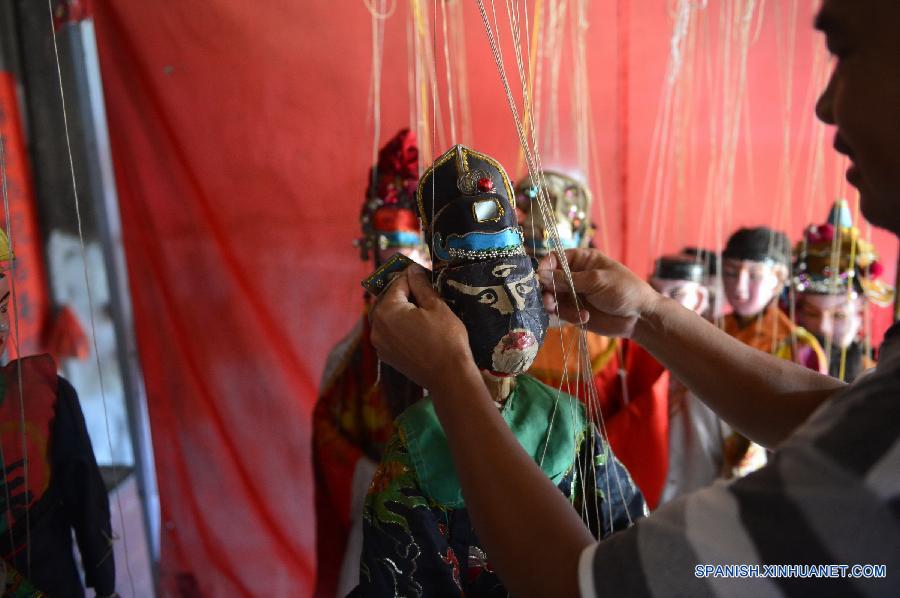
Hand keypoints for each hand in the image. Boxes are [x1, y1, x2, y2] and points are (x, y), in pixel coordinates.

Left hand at [369, 264, 475, 388]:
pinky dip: (400, 326)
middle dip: (405, 293)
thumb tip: (412, 269)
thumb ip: (420, 285)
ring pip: (388, 317)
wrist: (449, 377)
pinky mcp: (386, 356)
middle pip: (388, 299)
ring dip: (402, 309)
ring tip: (423, 308)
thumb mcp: (436, 306)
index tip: (425, 273)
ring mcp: (379, 344)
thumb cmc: (446, 339)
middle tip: (425, 290)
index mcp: (386, 311)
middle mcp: (376, 327)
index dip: (412, 276)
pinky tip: (418, 328)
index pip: (397, 283)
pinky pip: (390, 333)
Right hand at [536, 249, 660, 337]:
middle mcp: (574, 276)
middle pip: (548, 279)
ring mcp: (573, 294)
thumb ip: (568, 279)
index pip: (554, 258)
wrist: (639, 317)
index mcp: (581, 260)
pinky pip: (561, 313)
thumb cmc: (624, 290)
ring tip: (561, 311)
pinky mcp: (574, 312)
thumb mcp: (596, 280)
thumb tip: (541, 275)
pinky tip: (585, 317)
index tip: (539, 277)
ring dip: (553, 305)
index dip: (544, 266)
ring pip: (551, 297)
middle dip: (546, 290)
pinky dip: (568, 316)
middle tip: (549, 301)